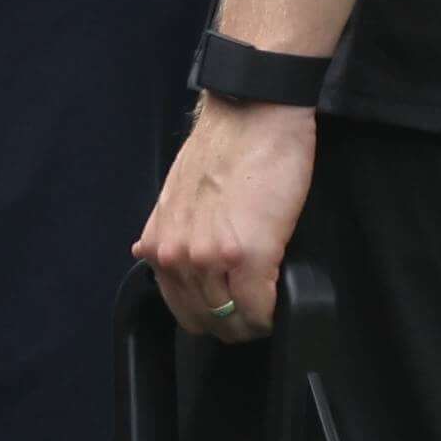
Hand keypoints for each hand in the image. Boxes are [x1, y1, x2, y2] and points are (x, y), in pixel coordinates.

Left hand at [136, 97, 318, 343]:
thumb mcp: (177, 198)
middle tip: (253, 315)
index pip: (180, 309)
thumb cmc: (224, 148)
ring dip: (254, 322)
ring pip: (234, 322)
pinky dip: (273, 314)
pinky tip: (282, 302)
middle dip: (231, 326)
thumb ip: (170, 234)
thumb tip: (163, 259)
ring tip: (269, 308)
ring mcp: (212, 259)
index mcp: (159, 245)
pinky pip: (260, 310)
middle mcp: (178, 257)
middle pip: (205, 322)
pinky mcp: (251, 255)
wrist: (251, 115)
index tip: (229, 312)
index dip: (209, 316)